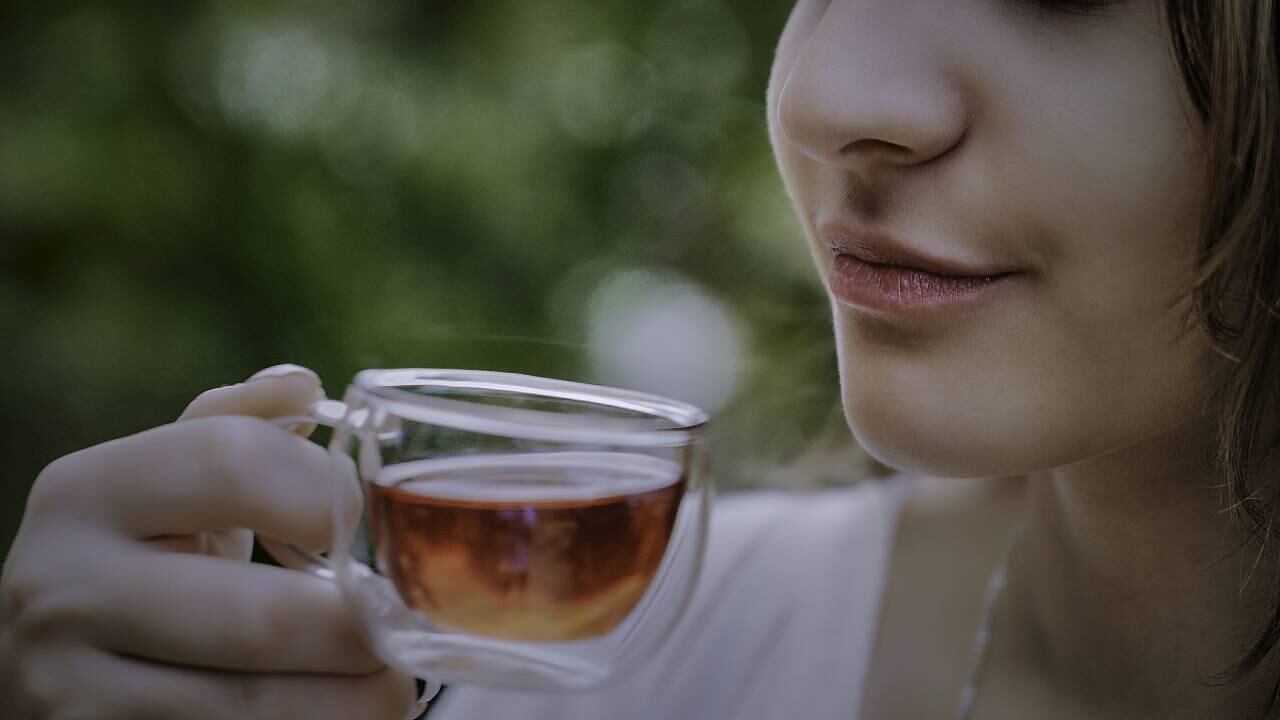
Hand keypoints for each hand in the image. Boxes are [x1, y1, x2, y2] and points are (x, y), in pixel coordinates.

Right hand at [0, 365, 420, 718]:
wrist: (44, 674)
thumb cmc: (137, 566)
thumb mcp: (164, 490)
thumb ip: (231, 431)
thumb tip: (302, 385)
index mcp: (85, 492)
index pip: (235, 463)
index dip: (330, 492)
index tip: (367, 526)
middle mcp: (61, 588)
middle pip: (263, 614)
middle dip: (360, 630)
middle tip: (402, 630)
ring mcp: (69, 690)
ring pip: (258, 707)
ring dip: (354, 703)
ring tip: (389, 687)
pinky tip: (337, 717)